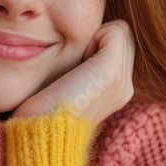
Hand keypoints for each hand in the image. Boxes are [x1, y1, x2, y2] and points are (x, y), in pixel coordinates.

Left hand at [9, 19, 135, 125]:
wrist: (40, 135)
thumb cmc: (42, 110)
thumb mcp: (68, 85)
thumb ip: (82, 67)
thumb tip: (80, 45)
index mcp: (118, 91)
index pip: (121, 46)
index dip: (97, 43)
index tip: (75, 63)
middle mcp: (125, 87)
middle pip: (124, 36)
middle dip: (100, 37)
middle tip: (77, 58)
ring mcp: (122, 81)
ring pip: (122, 31)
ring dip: (98, 35)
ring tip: (79, 59)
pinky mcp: (112, 72)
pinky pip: (117, 30)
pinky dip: (96, 34)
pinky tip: (80, 57)